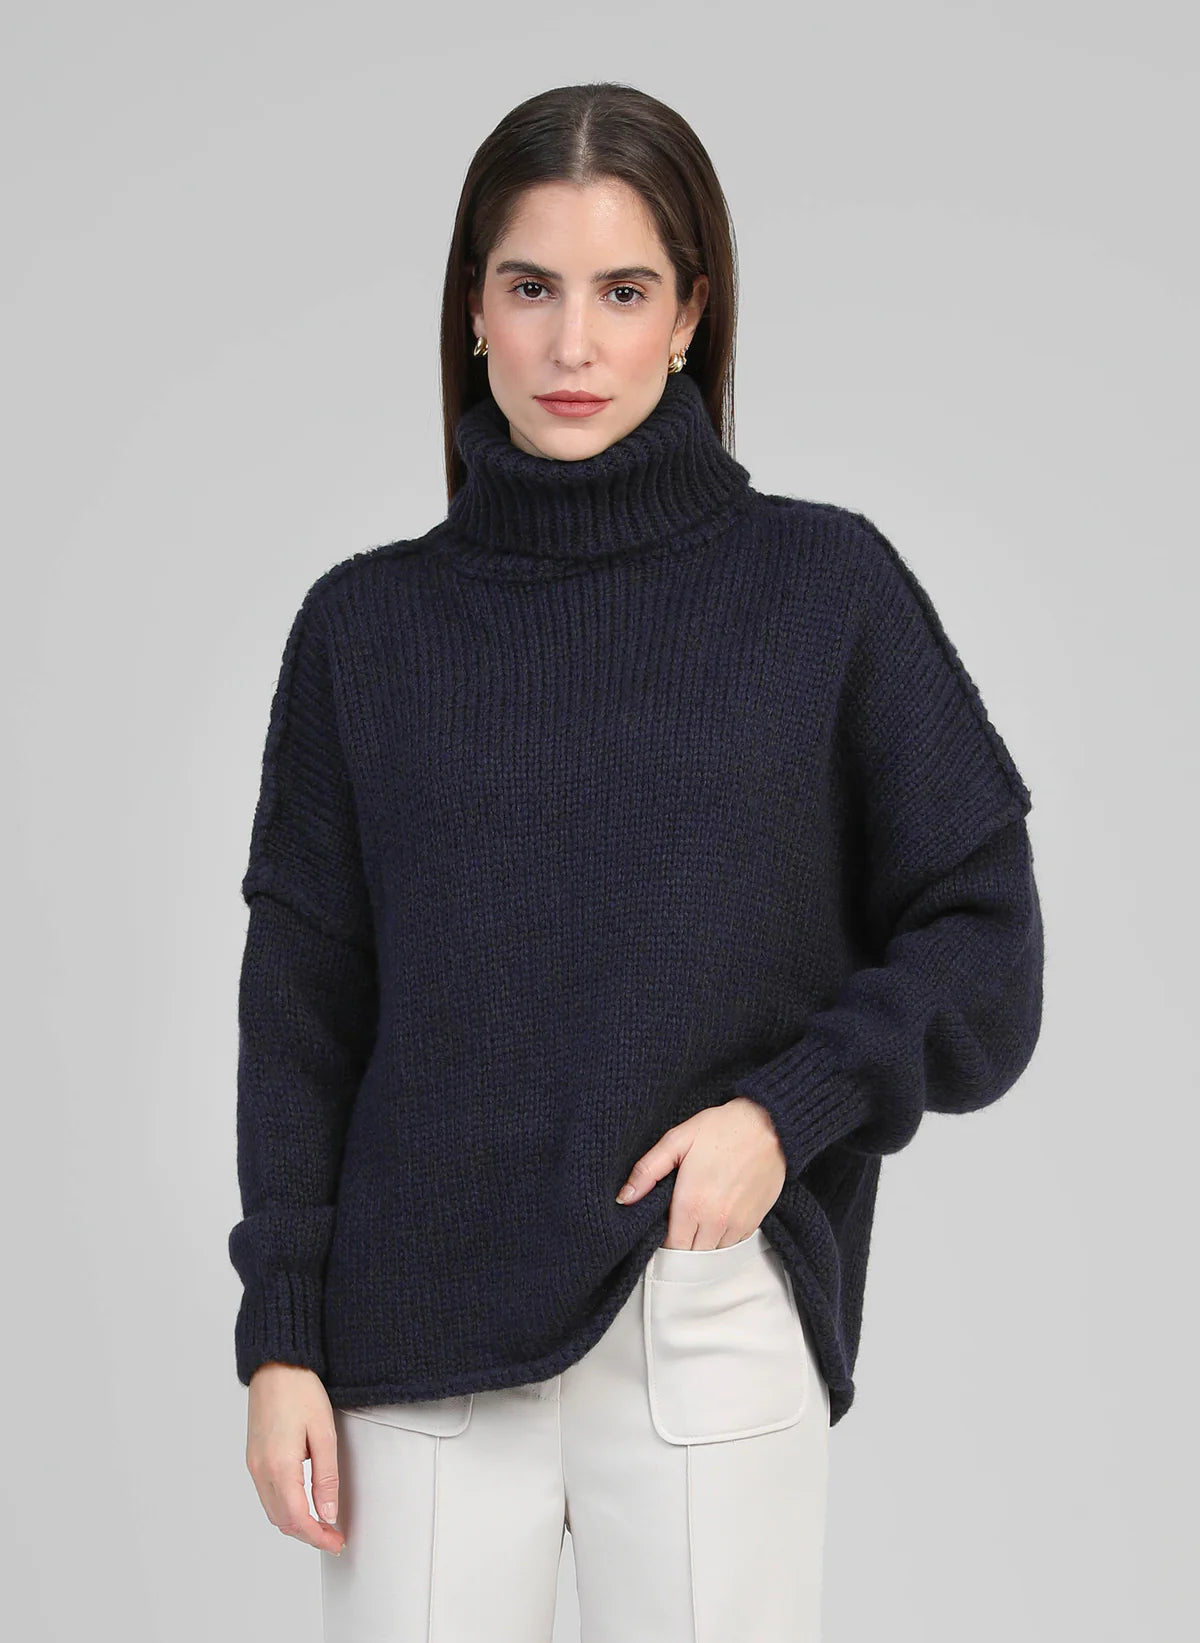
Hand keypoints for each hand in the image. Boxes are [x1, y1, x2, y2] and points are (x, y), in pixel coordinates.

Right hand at [246, 1362, 345, 1554]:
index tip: (336, 1542)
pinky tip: (302, 1503)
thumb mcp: (324, 1433)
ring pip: (272, 1511)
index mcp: (279, 1465)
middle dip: (308, 1535)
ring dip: (295, 1523)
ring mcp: (254, 1465)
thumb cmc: (300, 1390)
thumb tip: (328, 1513)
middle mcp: (261, 1470)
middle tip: (333, 1537)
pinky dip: (284, 1508)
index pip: (297, 1519)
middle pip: (282, 1521)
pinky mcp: (253, 1458)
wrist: (275, 1365)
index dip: (318, 1537)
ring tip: (322, 1523)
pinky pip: (267, 1495)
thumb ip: (326, 1477)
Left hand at [615, 1097, 786, 1248]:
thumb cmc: (721, 1129)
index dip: (661, 1242)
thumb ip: (647, 1171)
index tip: (659, 1228)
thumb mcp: (677, 1140)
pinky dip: (721, 1238)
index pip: (670, 1247)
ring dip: (701, 1244)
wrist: (770, 1125)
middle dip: (680, 1245)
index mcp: (690, 1204)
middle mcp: (714, 1221)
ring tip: (697, 1219)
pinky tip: (716, 1216)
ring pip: (711, 1253)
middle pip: (690, 1255)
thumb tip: (624, 1198)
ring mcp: (736, 1225)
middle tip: (676, 1223)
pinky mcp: (754, 1223)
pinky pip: (732, 1245)